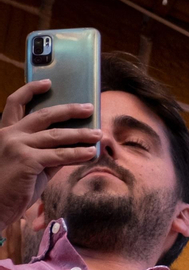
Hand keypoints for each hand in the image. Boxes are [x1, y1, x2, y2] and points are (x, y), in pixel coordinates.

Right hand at [0, 80, 102, 225]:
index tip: (48, 82)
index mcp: (6, 132)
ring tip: (98, 134)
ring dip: (80, 134)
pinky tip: (90, 153)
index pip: (16, 103)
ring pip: (56, 136)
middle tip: (89, 107)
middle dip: (69, 110)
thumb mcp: (30, 164)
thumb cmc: (12, 187)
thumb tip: (75, 148)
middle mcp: (9, 135)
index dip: (31, 90)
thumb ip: (48, 153)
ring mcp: (17, 146)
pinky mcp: (27, 160)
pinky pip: (59, 155)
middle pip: (44, 115)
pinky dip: (78, 153)